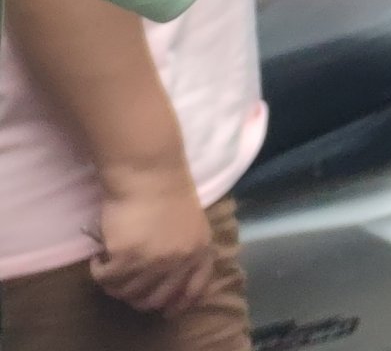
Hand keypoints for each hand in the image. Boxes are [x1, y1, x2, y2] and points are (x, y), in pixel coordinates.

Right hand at [92, 165, 214, 315]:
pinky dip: (98, 271)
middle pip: (154, 299)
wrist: (149, 172)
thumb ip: (185, 249)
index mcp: (199, 250)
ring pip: (126, 292)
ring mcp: (153, 261)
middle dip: (135, 296)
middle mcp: (179, 261)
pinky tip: (99, 256)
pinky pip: (105, 279)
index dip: (176, 304)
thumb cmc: (167, 191)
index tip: (164, 310)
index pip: (192, 291)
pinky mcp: (127, 257)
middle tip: (123, 282)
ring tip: (109, 265)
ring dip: (113, 283)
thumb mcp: (191, 222)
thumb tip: (168, 279)